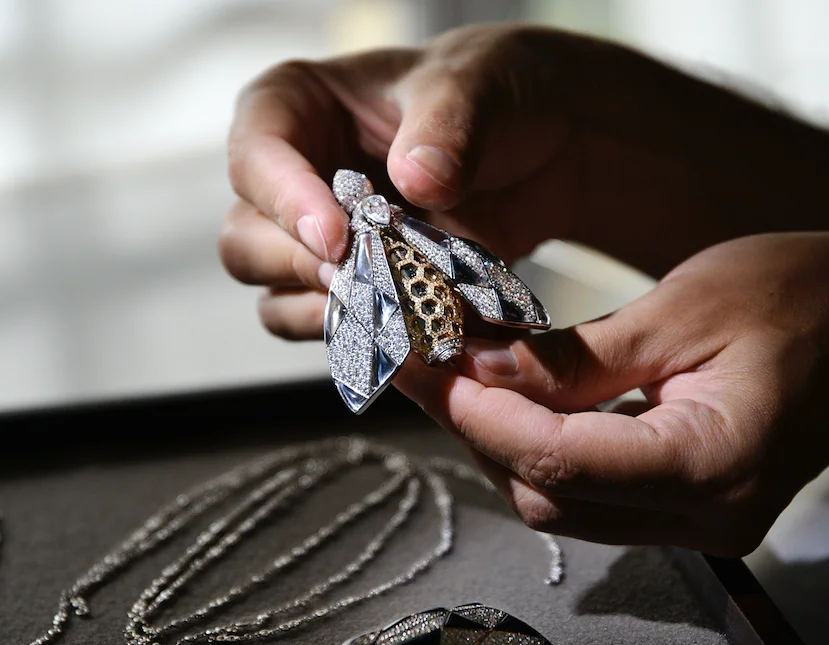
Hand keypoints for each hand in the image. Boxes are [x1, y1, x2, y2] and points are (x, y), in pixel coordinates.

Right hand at [218, 23, 828, 342]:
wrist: (546, 146)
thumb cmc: (506, 94)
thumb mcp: (482, 86)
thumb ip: (449, 124)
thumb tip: (416, 178)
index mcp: (302, 108)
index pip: (257, 151)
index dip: (284, 197)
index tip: (336, 239)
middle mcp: (297, 178)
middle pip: (249, 238)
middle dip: (304, 269)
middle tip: (371, 285)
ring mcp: (324, 241)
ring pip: (281, 295)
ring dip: (334, 314)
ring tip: (401, 313)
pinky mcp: (361, 288)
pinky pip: (333, 328)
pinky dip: (369, 340)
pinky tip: (422, 333)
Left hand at [393, 232, 828, 555]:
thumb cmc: (805, 295)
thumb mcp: (683, 309)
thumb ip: (577, 358)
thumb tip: (482, 375)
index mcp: (714, 465)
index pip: (558, 462)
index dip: (478, 416)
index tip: (421, 366)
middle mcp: (707, 517)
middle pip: (548, 495)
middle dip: (474, 429)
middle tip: (419, 364)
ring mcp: (700, 521)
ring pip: (559, 502)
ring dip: (497, 441)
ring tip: (447, 377)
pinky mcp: (688, 505)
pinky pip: (589, 493)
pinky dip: (537, 448)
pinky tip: (504, 401)